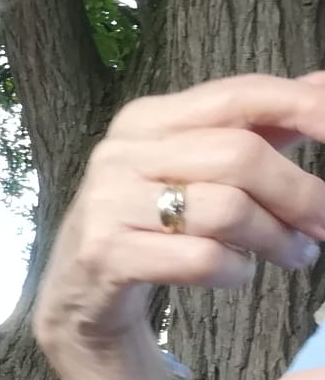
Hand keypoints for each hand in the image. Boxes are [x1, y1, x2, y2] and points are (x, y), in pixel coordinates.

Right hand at [35, 73, 324, 361]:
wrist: (79, 295)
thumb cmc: (152, 224)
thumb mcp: (197, 167)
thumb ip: (258, 126)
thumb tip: (324, 84)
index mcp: (147, 119)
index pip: (240, 94)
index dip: (304, 107)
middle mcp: (121, 153)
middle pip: (240, 155)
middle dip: (300, 194)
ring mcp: (108, 203)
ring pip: (226, 210)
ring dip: (277, 239)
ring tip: (295, 256)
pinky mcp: (106, 254)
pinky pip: (199, 259)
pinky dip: (235, 270)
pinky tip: (236, 272)